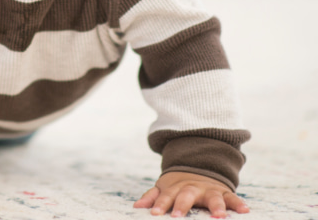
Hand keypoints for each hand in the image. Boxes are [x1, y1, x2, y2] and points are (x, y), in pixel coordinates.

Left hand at [133, 171, 249, 217]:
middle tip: (177, 216)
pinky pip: (232, 197)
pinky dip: (238, 203)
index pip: (166, 196)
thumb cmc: (179, 186)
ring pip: (212, 196)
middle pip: (187, 195)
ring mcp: (209, 189)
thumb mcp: (165, 188)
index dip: (160, 204)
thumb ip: (153, 197)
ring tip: (219, 216)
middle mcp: (192, 188)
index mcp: (176, 188)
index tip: (154, 213)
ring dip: (216, 206)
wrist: (199, 167)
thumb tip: (137, 207)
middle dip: (182, 205)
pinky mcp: (223, 192)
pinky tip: (245, 210)